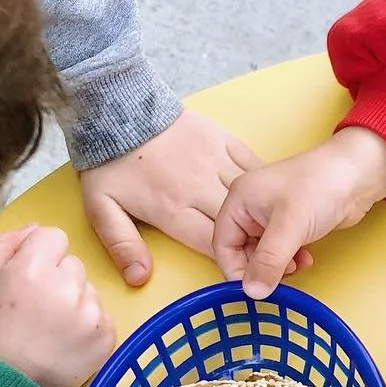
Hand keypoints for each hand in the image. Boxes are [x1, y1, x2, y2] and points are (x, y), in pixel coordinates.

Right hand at [0, 226, 115, 386]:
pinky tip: (64, 340)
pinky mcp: (106, 337)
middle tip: (36, 307)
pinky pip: (102, 316)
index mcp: (32, 268)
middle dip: (57, 278)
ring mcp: (90, 313)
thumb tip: (34, 227)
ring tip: (49, 327)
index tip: (29, 277)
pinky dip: (87, 325)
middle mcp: (66, 286)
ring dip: (74, 301)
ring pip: (88, 289)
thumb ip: (3, 244)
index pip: (54, 236)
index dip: (40, 255)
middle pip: (73, 263)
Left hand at [80, 108, 280, 286]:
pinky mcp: (223, 140)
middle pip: (239, 224)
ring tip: (284, 231)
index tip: (246, 271)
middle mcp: (199, 188)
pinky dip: (265, 182)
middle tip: (276, 257)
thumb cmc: (110, 162)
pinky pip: (252, 164)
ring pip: (253, 196)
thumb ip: (121, 245)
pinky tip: (274, 195)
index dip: (233, 261)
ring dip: (269, 215)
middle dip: (259, 243)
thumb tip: (140, 278)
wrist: (119, 108)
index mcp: (173, 209)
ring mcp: (215, 162)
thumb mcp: (101, 208)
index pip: (212, 244)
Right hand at [214, 128, 385, 299]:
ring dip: (277, 266)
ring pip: (262, 253)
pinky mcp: (291, 223)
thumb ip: (269, 261)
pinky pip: (280, 250)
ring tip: (295, 266)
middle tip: (279, 278)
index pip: (223, 244)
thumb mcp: (290, 226)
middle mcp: (251, 207)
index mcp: (239, 200)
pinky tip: (305, 258)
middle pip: (241, 251)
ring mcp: (271, 215)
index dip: (236, 269)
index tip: (253, 289)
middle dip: (260, 268)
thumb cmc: (320, 185)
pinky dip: (290, 259)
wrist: (358, 174)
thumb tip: (252, 292)